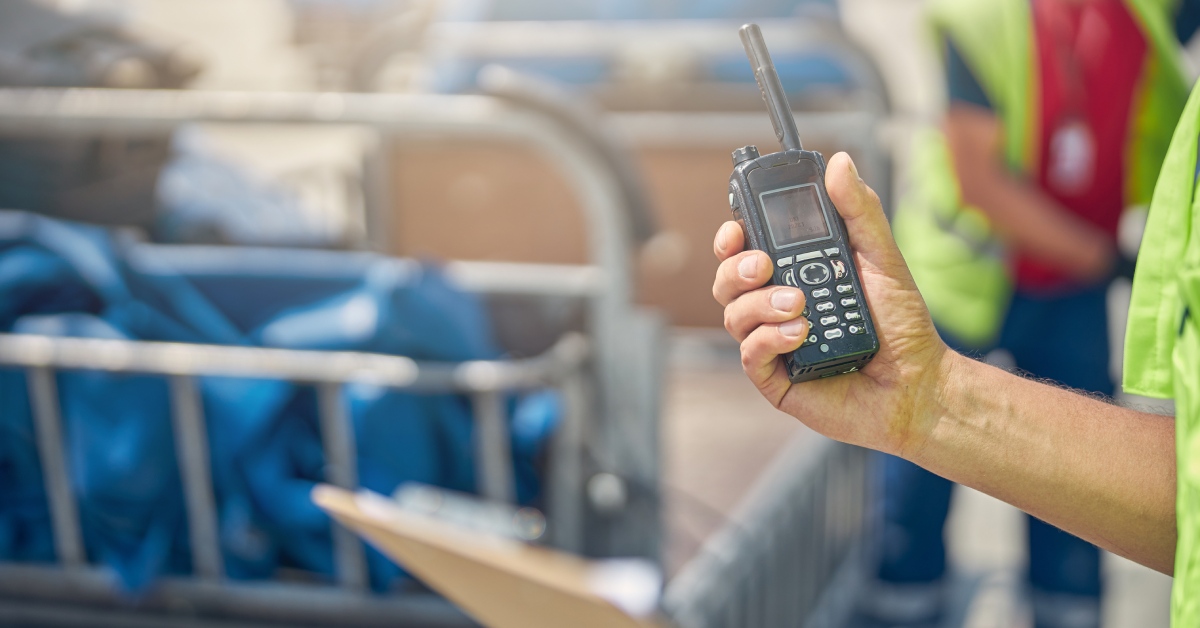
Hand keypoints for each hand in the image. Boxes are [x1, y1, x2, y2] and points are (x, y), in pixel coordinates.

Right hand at [713, 153, 954, 456]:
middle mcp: (776, 307)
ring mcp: (773, 343)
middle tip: (765, 265)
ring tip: (801, 305)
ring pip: (734, 315)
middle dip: (737, 268)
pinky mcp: (775, 380)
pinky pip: (750, 354)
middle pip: (727, 280)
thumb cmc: (901, 326)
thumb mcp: (882, 258)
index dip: (731, 237)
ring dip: (761, 304)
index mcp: (795, 275)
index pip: (745, 250)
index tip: (737, 229)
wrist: (918, 385)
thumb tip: (840, 163)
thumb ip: (859, 211)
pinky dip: (768, 339)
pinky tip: (799, 334)